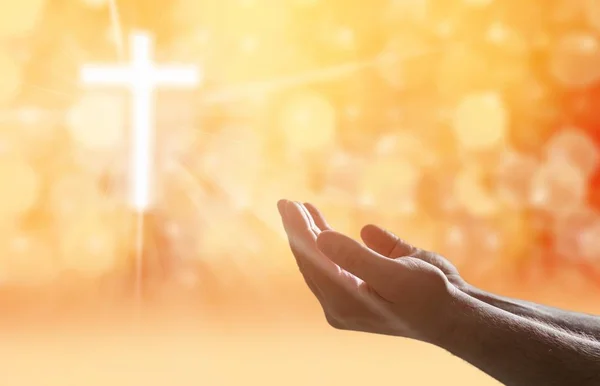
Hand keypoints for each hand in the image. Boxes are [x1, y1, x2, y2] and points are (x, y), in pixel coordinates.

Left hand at [277, 199, 457, 342]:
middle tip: (287, 202)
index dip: (299, 231)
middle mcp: (340, 302)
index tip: (290, 205)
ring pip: (322, 260)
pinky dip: (330, 241)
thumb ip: (357, 258)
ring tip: (302, 209)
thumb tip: (321, 238)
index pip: (312, 261)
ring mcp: (350, 294)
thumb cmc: (430, 297)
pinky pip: (338, 262)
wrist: (455, 314)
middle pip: (311, 261)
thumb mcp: (396, 276)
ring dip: (312, 233)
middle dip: (299, 230)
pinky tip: (323, 228)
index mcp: (343, 303)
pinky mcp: (363, 284)